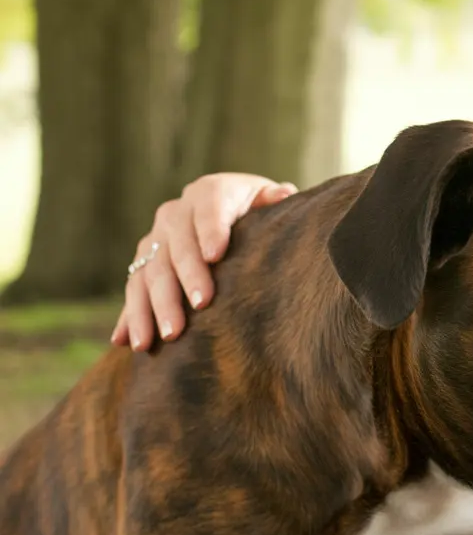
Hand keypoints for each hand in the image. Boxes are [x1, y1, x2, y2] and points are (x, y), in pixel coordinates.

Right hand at [111, 173, 297, 350]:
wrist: (231, 214)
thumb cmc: (259, 211)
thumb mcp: (268, 200)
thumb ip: (274, 199)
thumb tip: (283, 193)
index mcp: (209, 193)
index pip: (209, 209)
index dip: (212, 230)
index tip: (216, 256)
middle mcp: (176, 214)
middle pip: (177, 247)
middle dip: (187, 276)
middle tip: (202, 304)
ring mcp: (156, 240)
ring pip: (150, 273)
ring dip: (155, 306)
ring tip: (169, 335)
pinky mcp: (143, 265)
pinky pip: (133, 291)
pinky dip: (129, 317)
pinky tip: (125, 341)